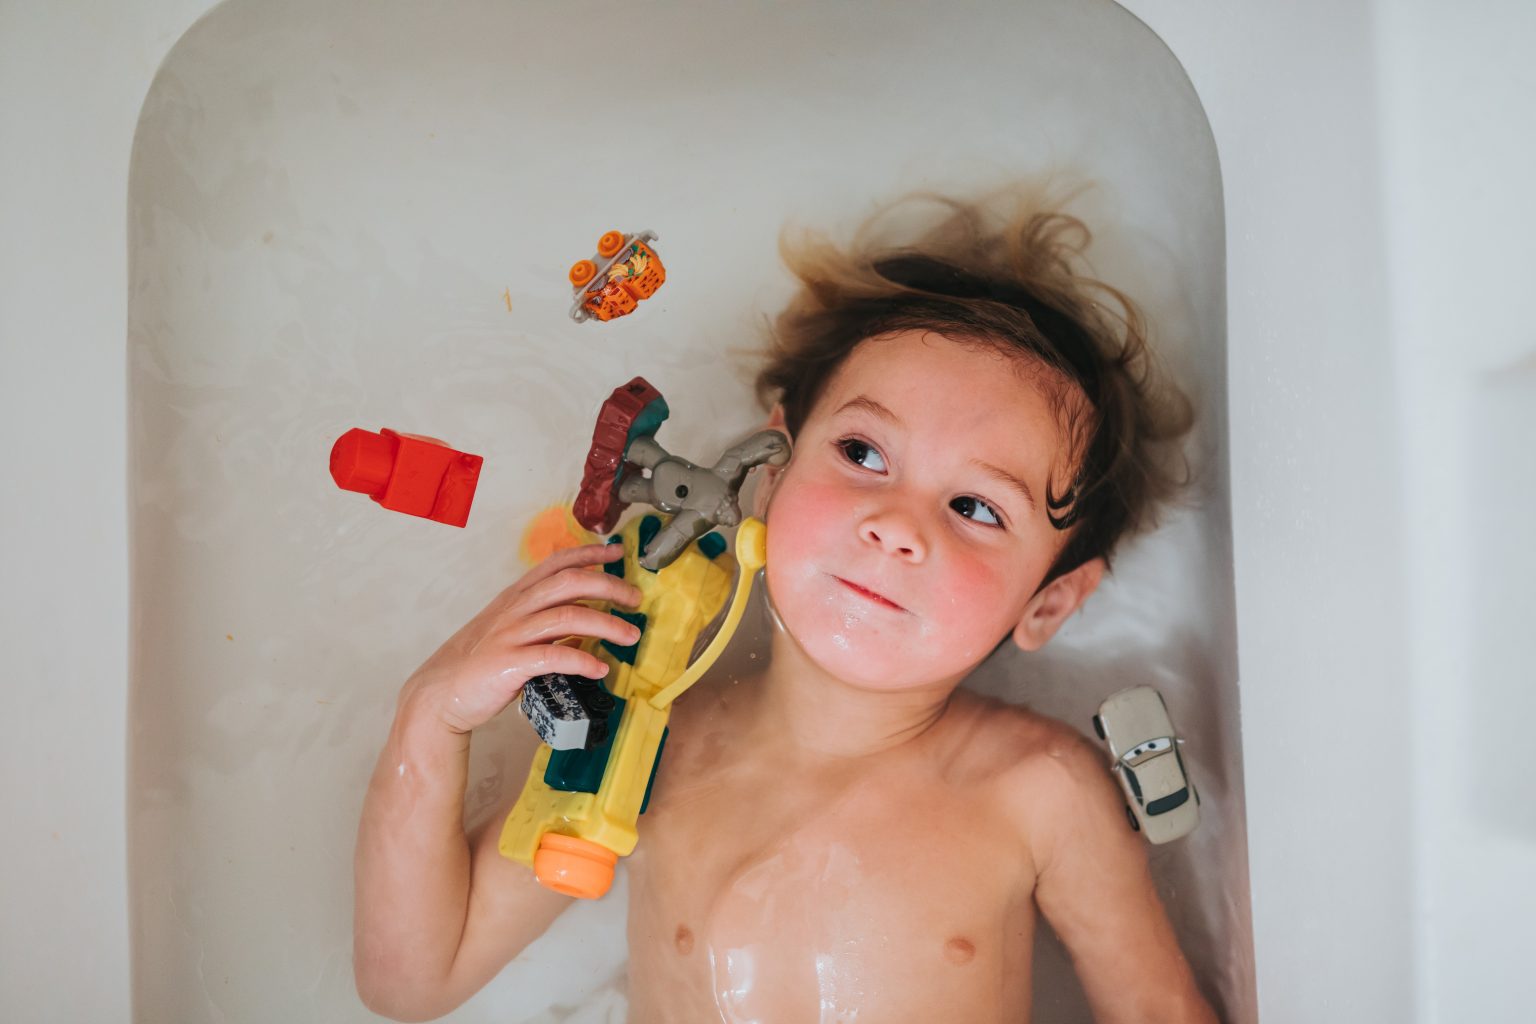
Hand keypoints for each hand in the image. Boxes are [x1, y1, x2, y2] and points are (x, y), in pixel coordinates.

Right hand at [399, 543, 642, 734]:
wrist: (439, 693)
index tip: (618, 552)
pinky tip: (600, 669)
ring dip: (606, 625)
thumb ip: (544, 622)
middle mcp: (515, 609)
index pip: (556, 563)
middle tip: (636, 600)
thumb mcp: (510, 631)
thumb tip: (585, 626)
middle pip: (569, 583)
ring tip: (631, 637)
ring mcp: (512, 635)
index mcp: (516, 597)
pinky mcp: (510, 664)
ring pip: (568, 617)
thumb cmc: (478, 663)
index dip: (590, 554)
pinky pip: (553, 657)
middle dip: (609, 586)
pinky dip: (582, 660)